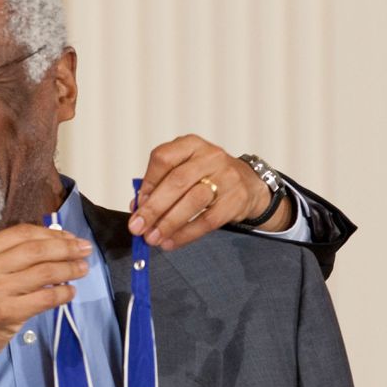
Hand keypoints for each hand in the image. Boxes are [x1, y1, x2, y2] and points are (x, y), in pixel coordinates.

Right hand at [0, 224, 90, 364]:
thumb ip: (9, 256)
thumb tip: (54, 242)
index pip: (22, 233)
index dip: (51, 233)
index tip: (70, 237)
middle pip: (36, 250)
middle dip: (67, 248)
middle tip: (85, 250)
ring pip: (44, 272)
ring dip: (70, 269)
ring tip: (83, 269)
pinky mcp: (7, 313)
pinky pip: (45, 298)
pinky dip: (63, 293)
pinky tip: (70, 292)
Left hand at [129, 134, 284, 249]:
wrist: (248, 183)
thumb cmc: (208, 177)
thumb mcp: (185, 170)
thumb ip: (160, 185)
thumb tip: (137, 208)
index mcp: (191, 145)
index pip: (163, 158)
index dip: (147, 183)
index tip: (137, 204)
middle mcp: (210, 157)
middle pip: (177, 182)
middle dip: (154, 208)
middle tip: (138, 227)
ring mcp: (226, 177)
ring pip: (193, 201)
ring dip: (168, 223)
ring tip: (153, 238)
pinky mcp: (236, 200)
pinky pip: (207, 220)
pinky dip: (186, 234)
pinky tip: (171, 242)